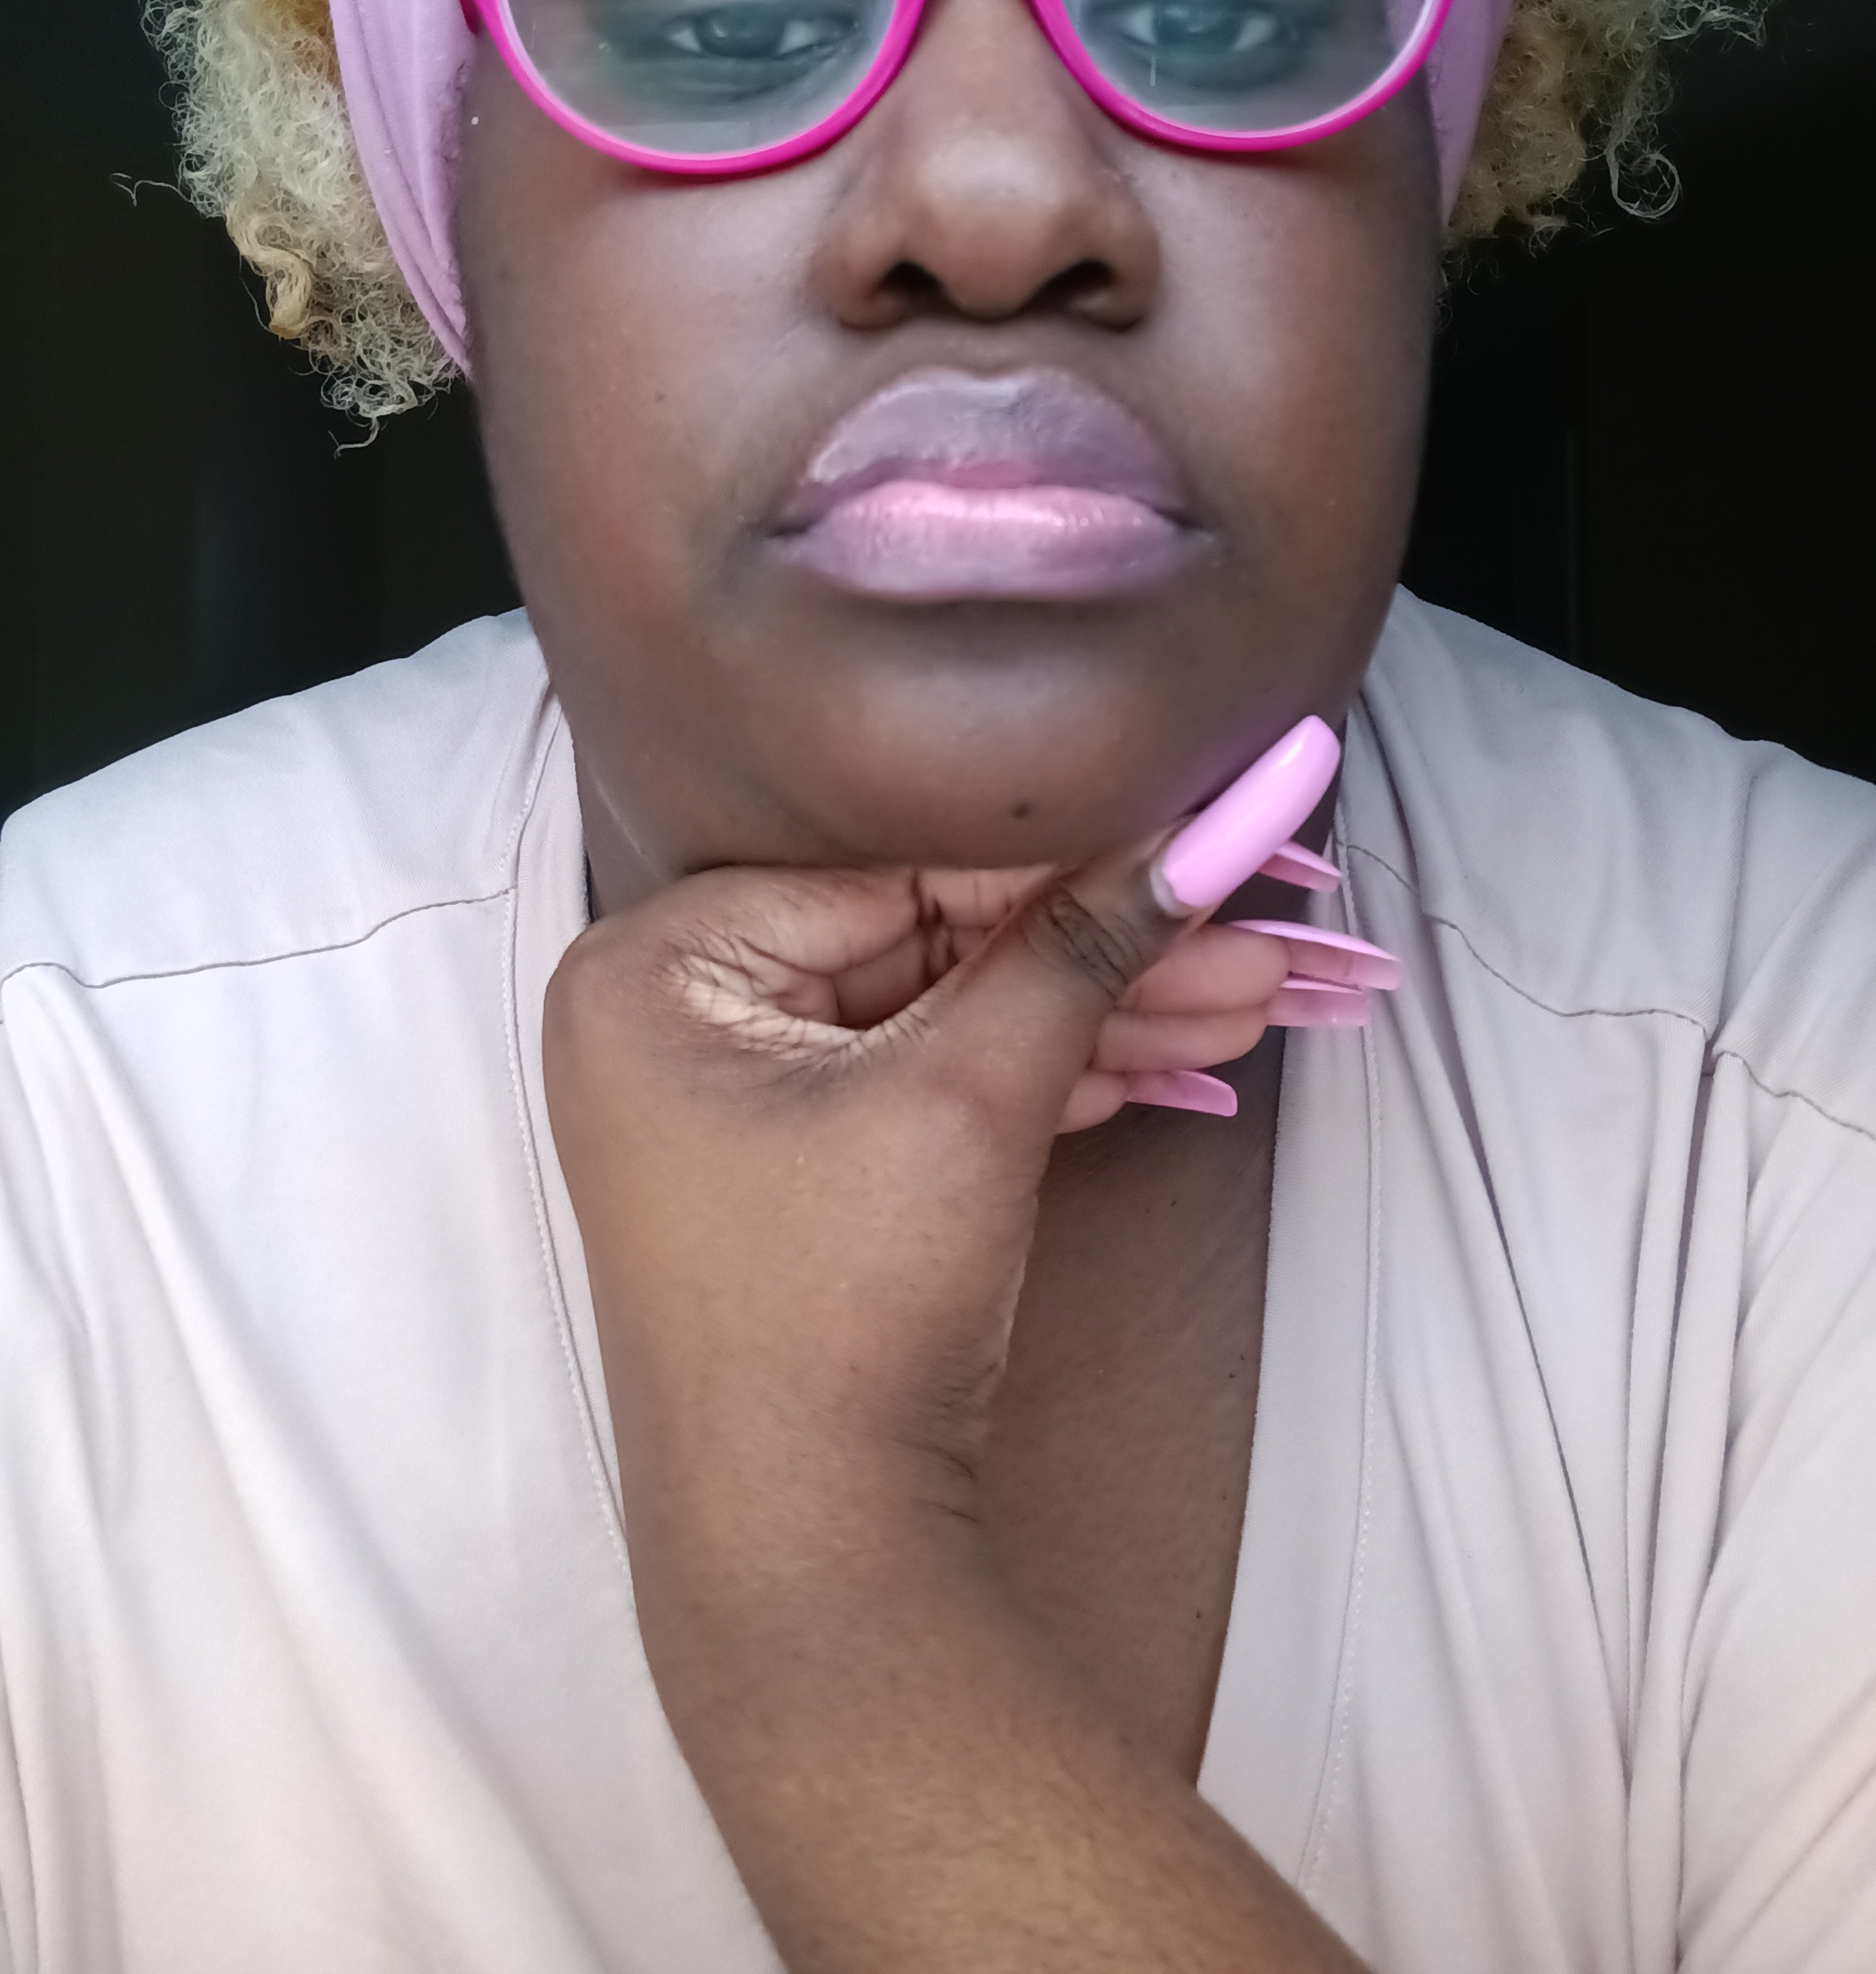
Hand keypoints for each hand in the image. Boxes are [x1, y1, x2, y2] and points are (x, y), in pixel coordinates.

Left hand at [543, 718, 1379, 1972]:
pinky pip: (935, 1081)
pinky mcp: (801, 1165)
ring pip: (951, 1013)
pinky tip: (1176, 1054)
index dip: (1078, 857)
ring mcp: (732, 1097)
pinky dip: (1049, 1074)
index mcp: (655, 968)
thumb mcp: (969, 1097)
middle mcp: (673, 1015)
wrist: (814, 1553)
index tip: (1210, 831)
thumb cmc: (843, 1313)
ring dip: (1105, 1012)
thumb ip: (1082, 946)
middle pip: (935, 937)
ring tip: (1260, 997)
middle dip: (1111, 949)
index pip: (902, 872)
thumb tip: (1207, 829)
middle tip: (1268, 931)